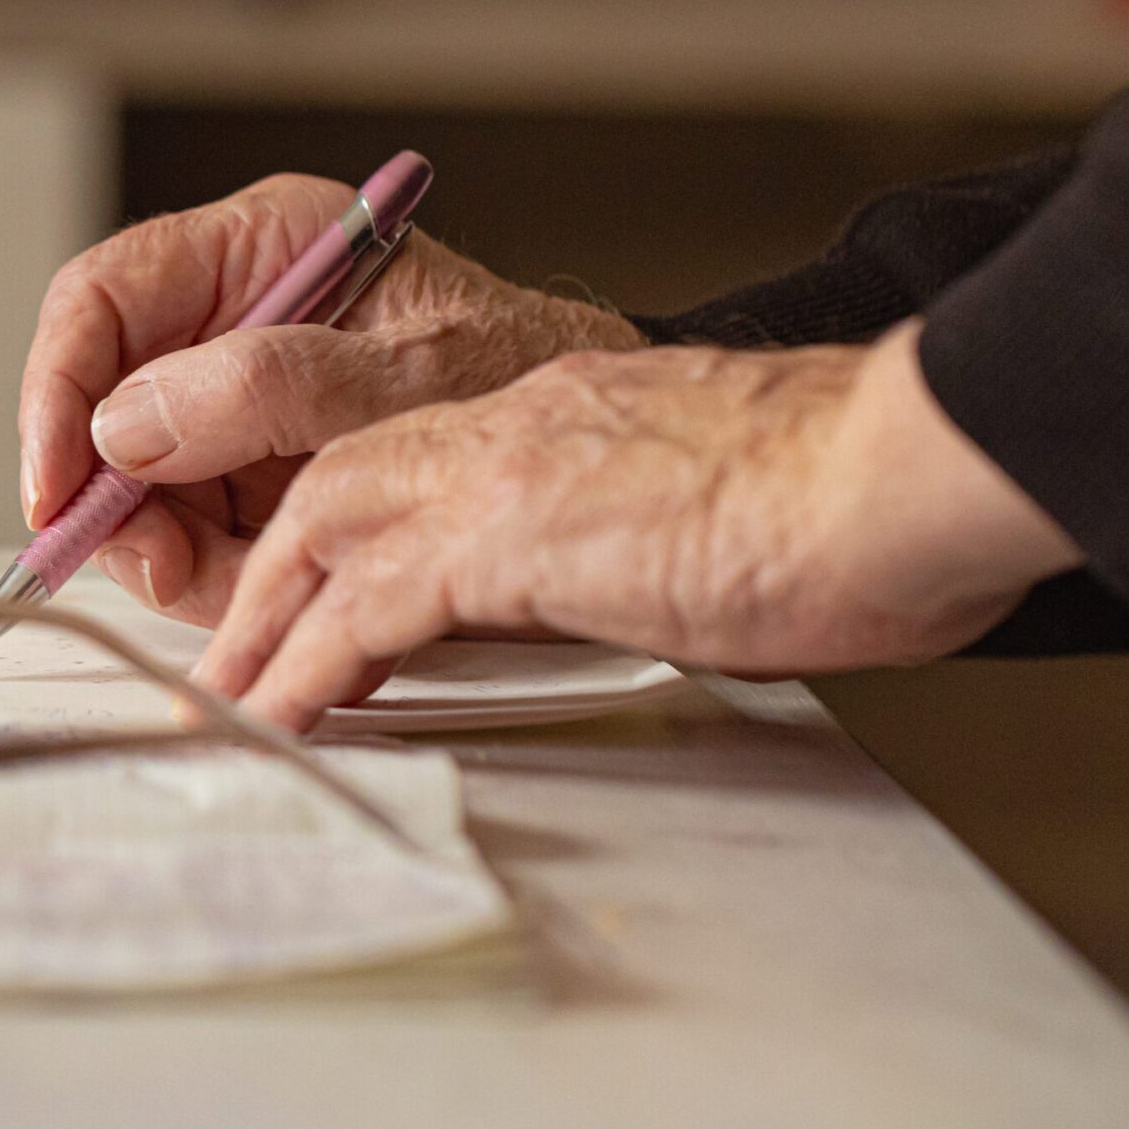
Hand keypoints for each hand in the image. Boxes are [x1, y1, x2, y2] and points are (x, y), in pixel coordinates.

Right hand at [18, 173, 643, 623]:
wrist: (596, 451)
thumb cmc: (528, 373)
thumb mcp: (410, 373)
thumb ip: (269, 388)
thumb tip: (128, 422)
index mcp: (262, 247)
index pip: (102, 299)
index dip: (58, 391)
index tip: (58, 484)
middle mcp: (233, 319)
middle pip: (103, 408)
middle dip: (121, 500)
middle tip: (166, 564)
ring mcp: (238, 403)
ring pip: (139, 488)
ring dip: (177, 555)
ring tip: (253, 582)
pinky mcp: (254, 474)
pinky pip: (192, 535)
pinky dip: (220, 579)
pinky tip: (277, 588)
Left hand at [191, 323, 1083, 730]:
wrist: (900, 468)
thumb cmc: (856, 494)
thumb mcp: (723, 497)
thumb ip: (661, 527)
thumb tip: (669, 575)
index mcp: (566, 412)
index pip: (417, 457)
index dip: (348, 529)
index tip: (318, 598)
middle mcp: (517, 424)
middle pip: (339, 484)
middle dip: (272, 572)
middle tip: (232, 656)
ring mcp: (505, 473)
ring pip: (323, 530)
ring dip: (265, 620)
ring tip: (228, 702)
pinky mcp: (511, 537)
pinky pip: (368, 610)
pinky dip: (308, 666)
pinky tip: (281, 717)